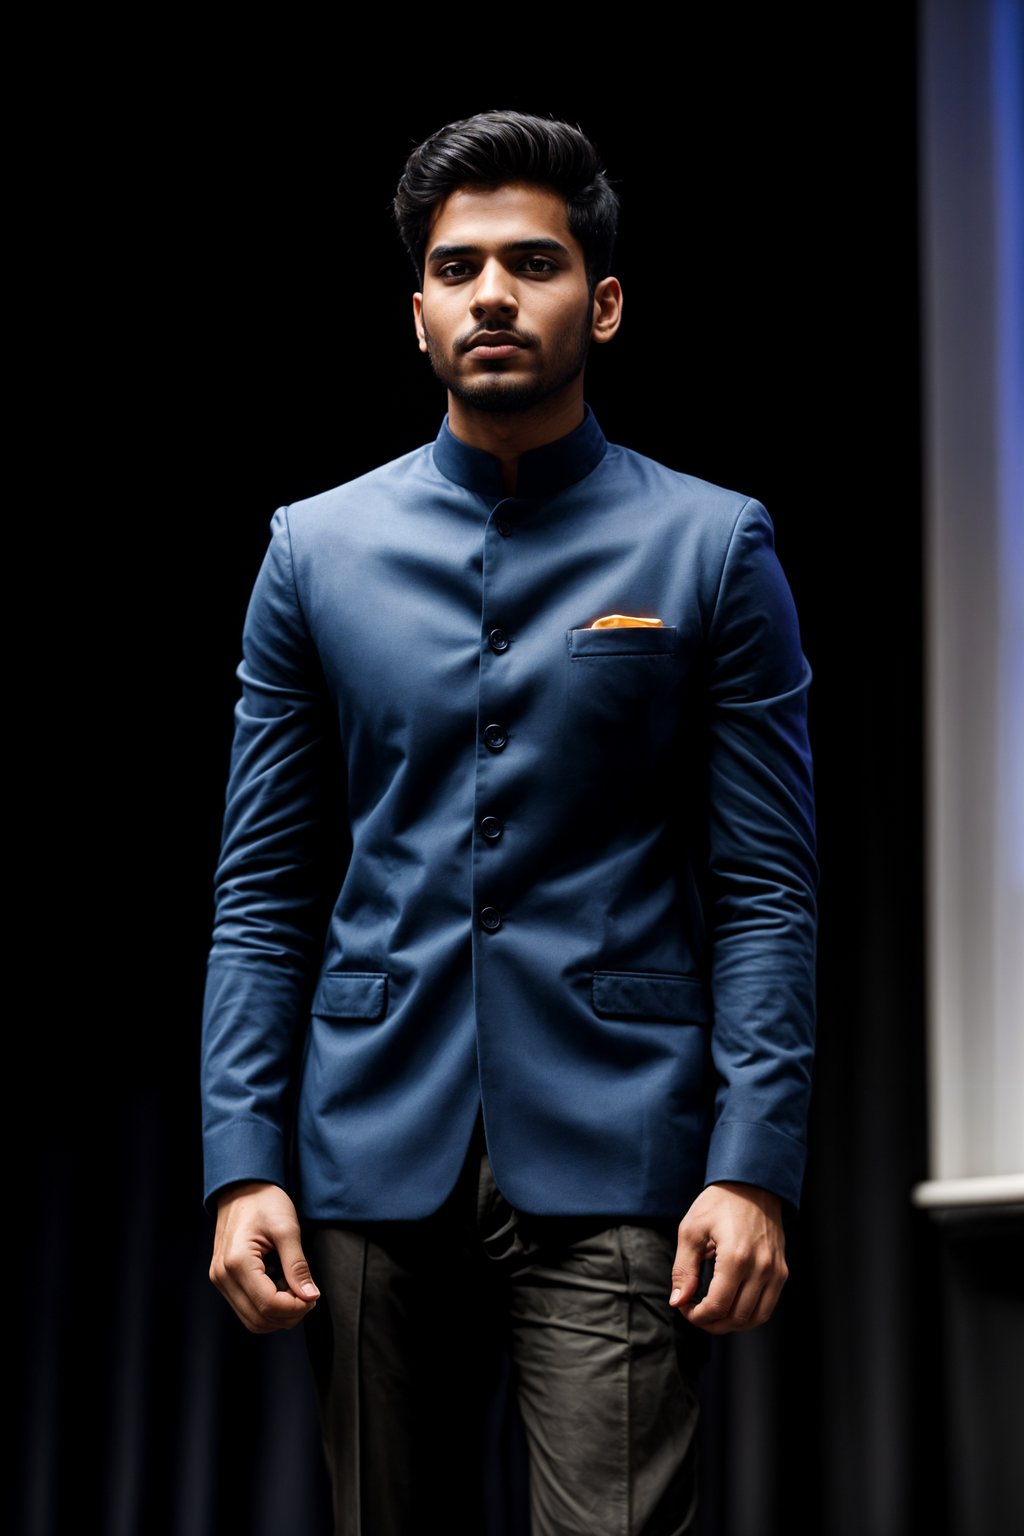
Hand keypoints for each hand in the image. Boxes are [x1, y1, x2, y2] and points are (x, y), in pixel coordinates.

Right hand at [209, 1181, 319, 1333]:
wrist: (242, 1188)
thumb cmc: (263, 1201)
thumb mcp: (287, 1228)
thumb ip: (298, 1266)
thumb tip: (310, 1296)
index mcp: (237, 1262)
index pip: (268, 1305)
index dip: (295, 1307)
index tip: (313, 1296)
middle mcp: (223, 1276)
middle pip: (258, 1319)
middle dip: (288, 1314)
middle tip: (308, 1296)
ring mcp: (221, 1279)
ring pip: (251, 1319)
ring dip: (278, 1315)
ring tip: (295, 1291)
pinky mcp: (224, 1279)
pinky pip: (246, 1307)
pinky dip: (267, 1307)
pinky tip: (281, 1289)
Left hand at [668, 1181, 787, 1334]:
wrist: (751, 1184)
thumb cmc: (719, 1203)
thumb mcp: (691, 1231)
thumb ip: (684, 1270)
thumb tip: (678, 1302)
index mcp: (736, 1257)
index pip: (717, 1306)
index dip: (696, 1315)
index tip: (684, 1306)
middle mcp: (761, 1267)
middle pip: (737, 1317)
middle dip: (711, 1323)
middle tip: (694, 1312)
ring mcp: (775, 1271)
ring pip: (755, 1318)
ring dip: (731, 1324)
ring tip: (712, 1314)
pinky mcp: (781, 1271)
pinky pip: (767, 1307)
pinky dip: (749, 1315)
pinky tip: (731, 1305)